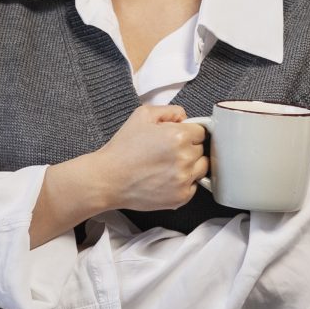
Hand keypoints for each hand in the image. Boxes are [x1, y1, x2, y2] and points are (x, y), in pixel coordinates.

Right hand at [78, 103, 207, 213]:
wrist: (108, 179)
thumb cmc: (123, 148)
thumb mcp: (142, 115)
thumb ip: (169, 111)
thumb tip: (185, 118)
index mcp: (179, 136)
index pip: (201, 131)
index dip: (188, 132)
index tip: (177, 137)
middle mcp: (185, 158)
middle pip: (201, 149)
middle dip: (188, 148)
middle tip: (167, 152)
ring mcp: (184, 180)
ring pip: (201, 168)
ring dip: (190, 165)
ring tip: (168, 166)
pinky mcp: (181, 197)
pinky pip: (193, 186)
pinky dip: (184, 183)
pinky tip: (166, 179)